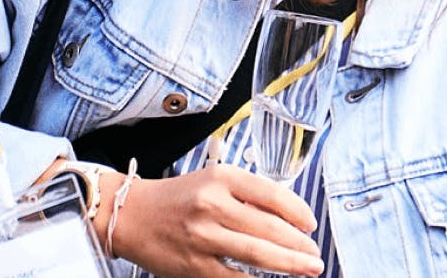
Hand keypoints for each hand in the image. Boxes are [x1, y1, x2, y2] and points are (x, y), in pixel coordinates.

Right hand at [105, 164, 324, 276]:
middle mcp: (212, 204)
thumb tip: (290, 217)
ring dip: (290, 264)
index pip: (273, 194)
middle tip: (316, 255)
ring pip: (258, 254)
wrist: (130, 215)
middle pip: (270, 228)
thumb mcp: (213, 180)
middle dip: (300, 245)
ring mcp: (202, 237)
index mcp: (221, 177)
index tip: (311, 225)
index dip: (299, 212)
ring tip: (309, 268)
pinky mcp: (193, 266)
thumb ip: (248, 195)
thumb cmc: (178, 198)